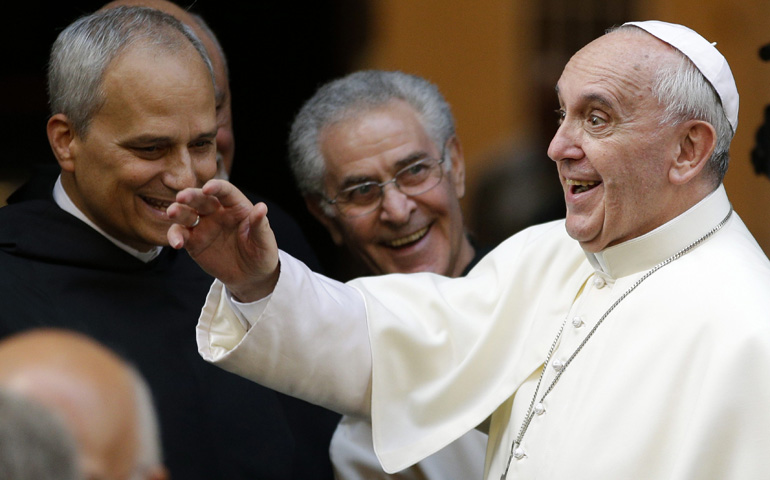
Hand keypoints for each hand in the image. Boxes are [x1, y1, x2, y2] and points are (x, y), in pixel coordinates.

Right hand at [167, 179, 278, 301]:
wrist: (251, 276)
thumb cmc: (261, 253)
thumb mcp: (264, 241)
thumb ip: (260, 224)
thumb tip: (262, 207)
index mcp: (236, 206)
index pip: (225, 191)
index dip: (216, 187)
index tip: (208, 188)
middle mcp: (217, 212)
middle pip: (201, 198)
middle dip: (190, 195)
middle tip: (181, 197)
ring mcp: (203, 226)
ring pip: (186, 213)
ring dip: (177, 211)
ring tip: (172, 213)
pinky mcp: (193, 242)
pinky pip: (180, 234)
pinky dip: (175, 236)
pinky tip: (176, 243)